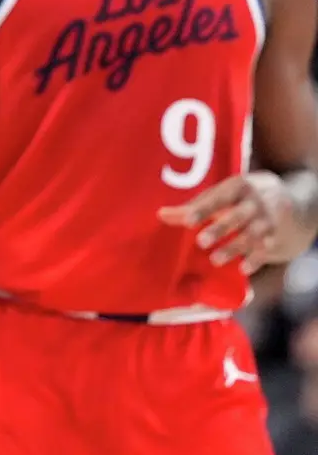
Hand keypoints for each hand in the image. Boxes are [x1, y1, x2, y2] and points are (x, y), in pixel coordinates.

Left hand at [158, 171, 303, 274]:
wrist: (293, 200)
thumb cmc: (243, 197)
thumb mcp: (223, 194)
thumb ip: (194, 205)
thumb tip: (160, 214)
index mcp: (238, 185)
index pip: (218, 196)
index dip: (202, 208)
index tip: (186, 220)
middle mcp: (254, 201)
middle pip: (236, 215)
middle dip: (219, 228)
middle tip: (201, 242)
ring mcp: (267, 219)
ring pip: (251, 234)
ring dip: (233, 247)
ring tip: (215, 260)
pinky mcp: (276, 236)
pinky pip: (266, 249)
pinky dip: (255, 259)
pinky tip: (243, 270)